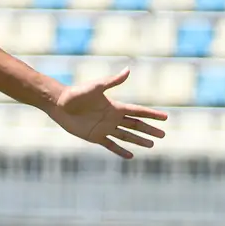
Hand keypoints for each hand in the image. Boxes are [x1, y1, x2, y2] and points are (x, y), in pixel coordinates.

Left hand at [47, 68, 167, 158]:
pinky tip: (130, 155)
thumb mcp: (96, 87)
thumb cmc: (76, 93)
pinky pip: (111, 145)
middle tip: (163, 135)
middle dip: (149, 130)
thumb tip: (128, 69)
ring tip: (152, 145)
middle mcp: (112, 118)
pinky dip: (120, 150)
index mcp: (114, 106)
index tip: (165, 117)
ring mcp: (105, 128)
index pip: (138, 111)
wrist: (59, 103)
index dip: (151, 114)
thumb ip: (112, 81)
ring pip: (126, 136)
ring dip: (139, 141)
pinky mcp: (95, 136)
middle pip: (135, 125)